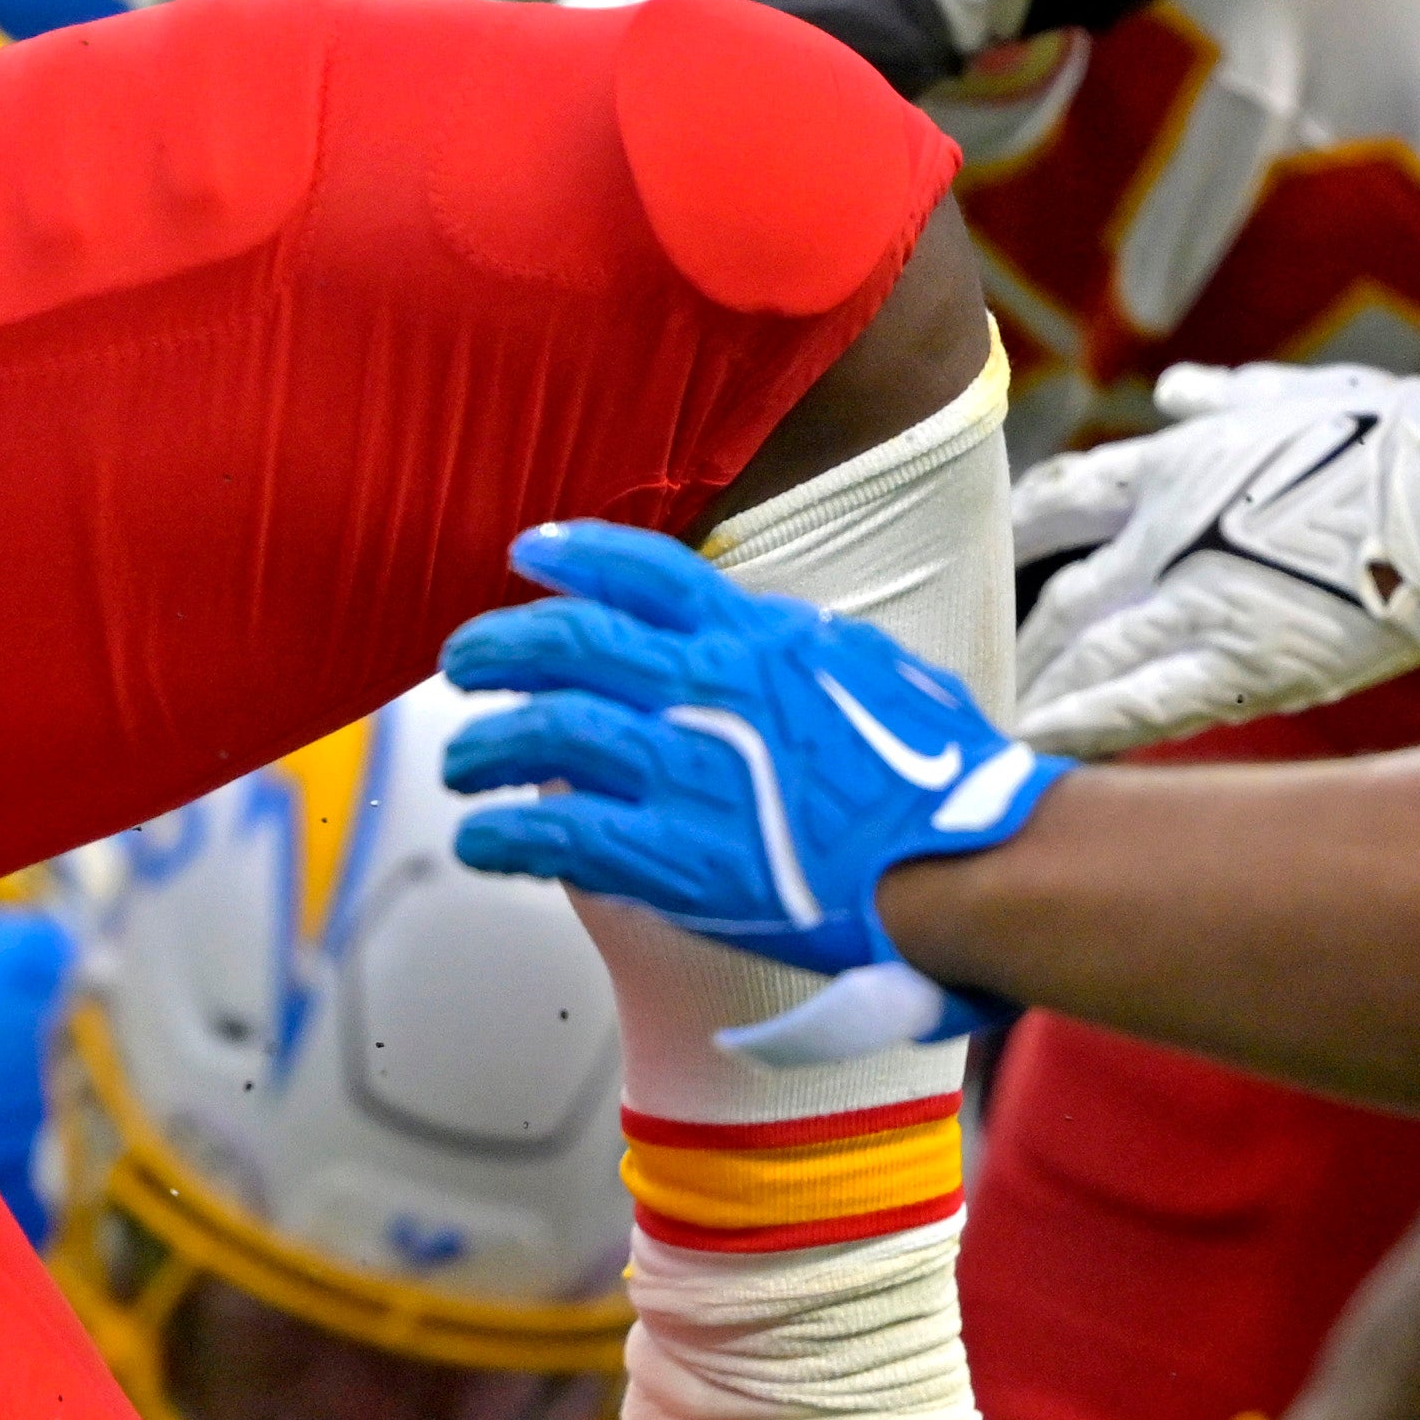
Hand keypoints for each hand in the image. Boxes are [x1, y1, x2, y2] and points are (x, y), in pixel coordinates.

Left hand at [446, 520, 1056, 1058]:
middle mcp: (708, 690)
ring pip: (541, 736)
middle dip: (495, 648)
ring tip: (458, 764)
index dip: (572, 554)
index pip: (641, 569)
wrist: (961, 864)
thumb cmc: (936, 777)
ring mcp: (684, 773)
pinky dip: (500, 835)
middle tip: (459, 663)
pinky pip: (554, 835)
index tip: (526, 554)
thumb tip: (756, 632)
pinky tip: (479, 840)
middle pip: (565, 644)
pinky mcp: (671, 860)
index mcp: (758, 637)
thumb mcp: (867, 670)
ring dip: (481, 747)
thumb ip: (792, 649)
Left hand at [1004, 362, 1419, 756]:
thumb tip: (1174, 392)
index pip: (1058, 499)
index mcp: (1175, 469)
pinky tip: (1046, 747)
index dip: (1011, 536)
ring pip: (1090, 656)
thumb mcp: (1293, 395)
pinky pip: (1149, 705)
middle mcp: (1170, 539)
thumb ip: (1222, 399)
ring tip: (1000, 721)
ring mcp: (1205, 606)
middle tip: (981, 671)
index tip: (979, 562)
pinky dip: (1092, 726)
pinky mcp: (1251, 666)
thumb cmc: (1392, 434)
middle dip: (1016, 637)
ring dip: (1042, 690)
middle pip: (1062, 596)